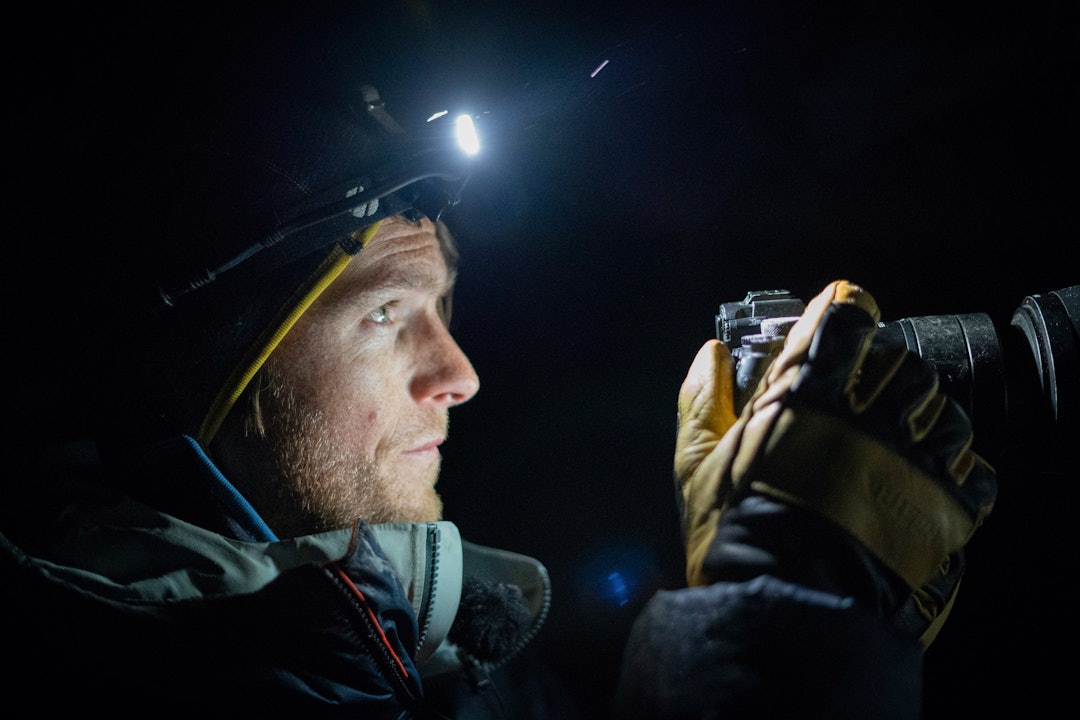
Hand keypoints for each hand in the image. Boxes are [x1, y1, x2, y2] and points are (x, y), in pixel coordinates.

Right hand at [675, 280, 996, 642]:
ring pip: (940, 408)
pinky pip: (974, 467)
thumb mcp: (695, 463)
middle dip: (883, 372)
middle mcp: (864, 411)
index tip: (842, 320)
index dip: (845, 314)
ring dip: (921, 419)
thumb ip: (701, 400)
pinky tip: (925, 483)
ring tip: (896, 446)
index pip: (843, 319)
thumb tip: (711, 353)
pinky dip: (955, 471)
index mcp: (802, 392)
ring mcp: (909, 455)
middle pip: (899, 360)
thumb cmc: (734, 532)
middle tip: (861, 401)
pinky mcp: (945, 502)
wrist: (784, 605)